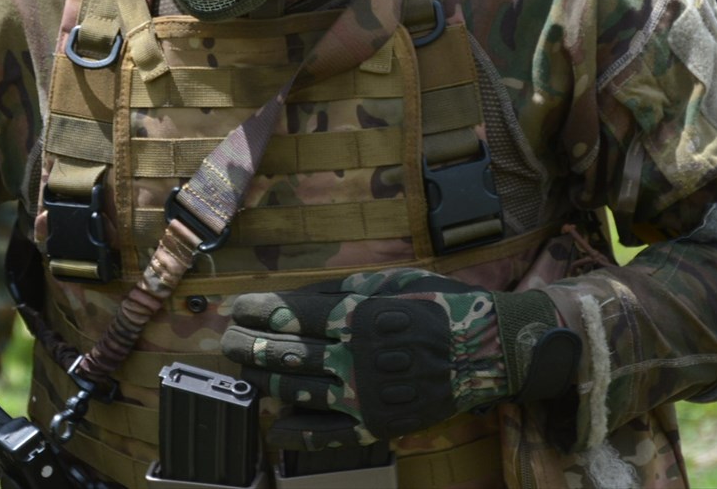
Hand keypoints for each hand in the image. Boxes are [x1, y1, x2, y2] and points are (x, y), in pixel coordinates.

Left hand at [221, 268, 576, 448]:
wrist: (487, 350)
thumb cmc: (439, 305)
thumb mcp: (391, 281)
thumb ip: (343, 290)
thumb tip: (296, 297)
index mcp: (358, 317)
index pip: (291, 314)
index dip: (256, 311)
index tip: (236, 308)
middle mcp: (357, 358)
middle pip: (286, 353)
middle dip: (249, 346)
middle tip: (229, 341)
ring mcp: (366, 396)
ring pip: (298, 392)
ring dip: (264, 381)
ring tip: (245, 371)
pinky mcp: (379, 425)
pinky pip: (329, 435)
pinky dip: (296, 434)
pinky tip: (273, 426)